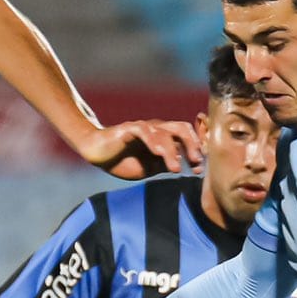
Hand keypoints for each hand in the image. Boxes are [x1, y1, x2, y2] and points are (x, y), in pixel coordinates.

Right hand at [71, 119, 200, 179]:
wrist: (97, 154)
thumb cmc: (124, 161)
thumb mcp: (151, 167)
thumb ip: (167, 164)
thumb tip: (187, 167)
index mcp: (164, 138)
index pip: (187, 136)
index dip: (196, 150)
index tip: (199, 169)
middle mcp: (157, 129)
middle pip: (181, 128)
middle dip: (192, 145)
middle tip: (195, 163)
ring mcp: (144, 128)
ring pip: (164, 133)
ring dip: (172, 152)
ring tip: (175, 169)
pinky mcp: (129, 128)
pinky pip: (144, 130)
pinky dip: (153, 141)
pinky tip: (158, 153)